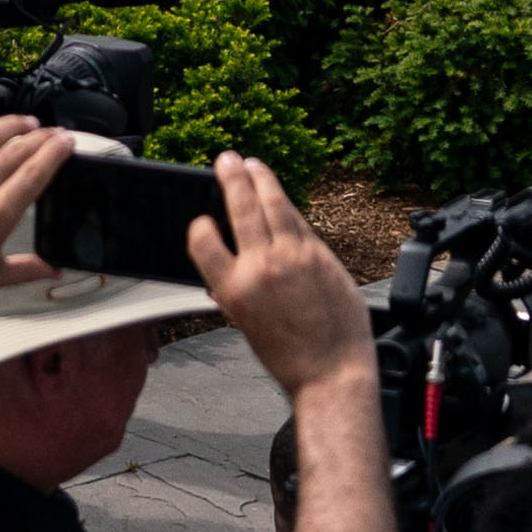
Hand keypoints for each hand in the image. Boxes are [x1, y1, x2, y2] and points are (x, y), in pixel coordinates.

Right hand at [184, 154, 366, 394]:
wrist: (332, 371)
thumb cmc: (289, 357)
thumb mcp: (247, 325)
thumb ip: (238, 290)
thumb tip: (232, 267)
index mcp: (234, 290)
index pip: (203, 241)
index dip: (200, 225)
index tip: (201, 218)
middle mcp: (262, 267)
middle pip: (242, 208)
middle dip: (232, 178)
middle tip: (226, 160)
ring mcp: (294, 257)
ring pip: (275, 204)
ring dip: (261, 179)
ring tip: (252, 164)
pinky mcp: (321, 255)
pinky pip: (300, 221)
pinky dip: (287, 205)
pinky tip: (281, 195)